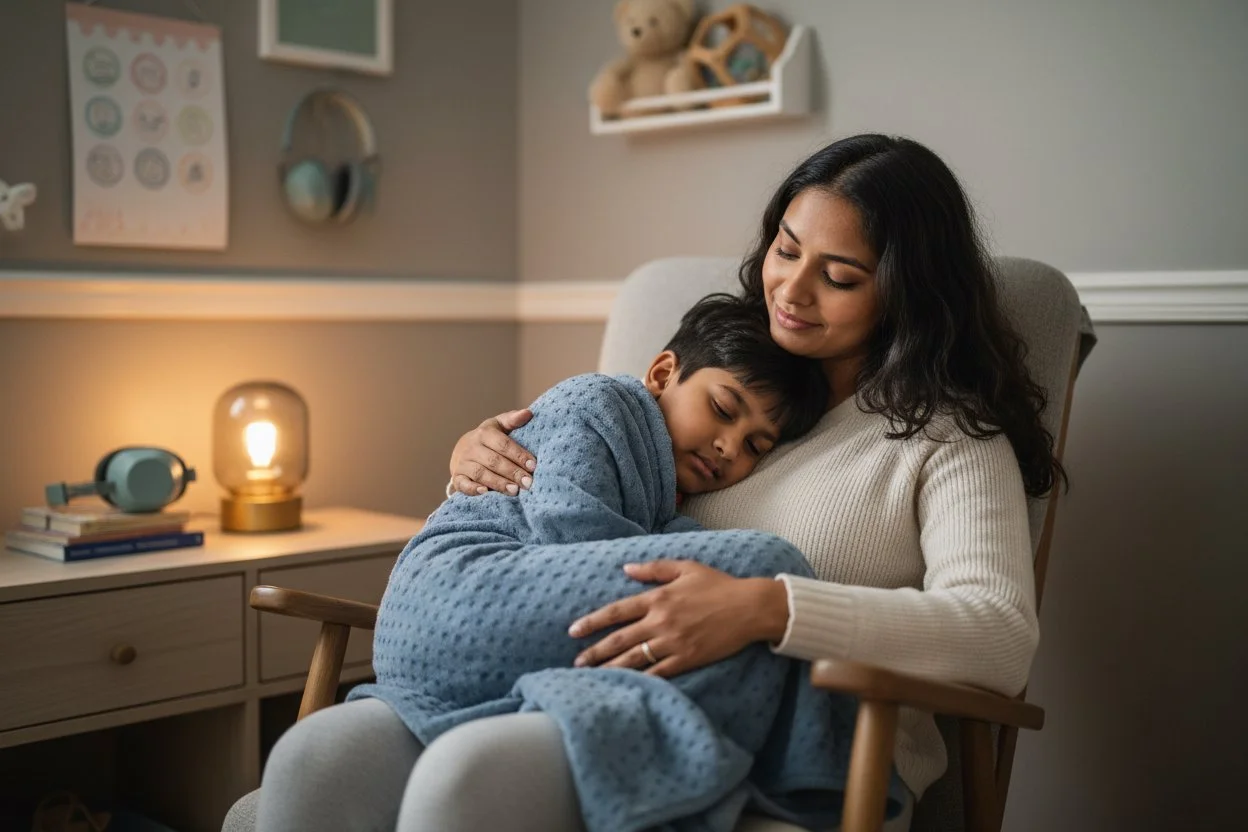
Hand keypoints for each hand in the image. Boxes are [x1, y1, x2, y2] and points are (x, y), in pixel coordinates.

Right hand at [449, 409, 535, 495]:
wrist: (462, 450)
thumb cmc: (489, 439)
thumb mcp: (499, 426)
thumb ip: (513, 420)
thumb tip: (528, 413)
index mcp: (484, 433)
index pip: (503, 444)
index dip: (518, 455)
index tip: (533, 465)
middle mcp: (472, 447)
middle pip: (494, 461)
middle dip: (512, 472)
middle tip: (528, 483)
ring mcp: (463, 463)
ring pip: (480, 473)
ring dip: (498, 483)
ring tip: (514, 491)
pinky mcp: (457, 477)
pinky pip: (463, 484)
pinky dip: (473, 489)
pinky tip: (485, 492)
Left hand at [568, 561, 788, 677]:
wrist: (749, 608)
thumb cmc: (719, 585)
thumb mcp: (686, 567)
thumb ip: (654, 568)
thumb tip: (626, 568)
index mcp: (658, 598)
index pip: (617, 611)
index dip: (593, 622)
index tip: (574, 631)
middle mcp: (661, 621)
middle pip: (620, 639)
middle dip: (595, 652)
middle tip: (577, 662)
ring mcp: (673, 642)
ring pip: (634, 659)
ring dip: (611, 668)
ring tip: (592, 677)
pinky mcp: (687, 659)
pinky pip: (658, 672)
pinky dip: (641, 680)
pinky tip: (627, 686)